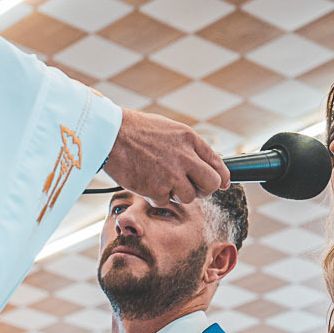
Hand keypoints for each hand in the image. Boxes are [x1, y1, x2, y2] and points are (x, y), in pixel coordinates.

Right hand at [106, 108, 228, 204]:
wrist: (110, 135)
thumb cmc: (137, 131)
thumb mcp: (170, 130)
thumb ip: (189, 147)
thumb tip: (207, 163)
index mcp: (190, 139)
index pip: (218, 163)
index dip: (223, 177)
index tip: (223, 184)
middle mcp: (185, 157)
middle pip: (211, 184)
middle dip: (205, 190)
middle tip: (193, 188)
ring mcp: (172, 175)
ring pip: (189, 197)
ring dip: (177, 193)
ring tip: (161, 180)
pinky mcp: (157, 189)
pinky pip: (165, 202)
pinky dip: (156, 196)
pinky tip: (146, 182)